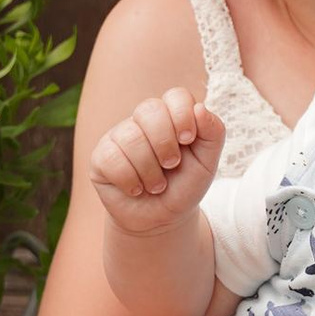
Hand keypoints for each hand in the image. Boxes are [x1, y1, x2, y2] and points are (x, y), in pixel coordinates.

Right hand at [89, 88, 223, 237]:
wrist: (162, 220)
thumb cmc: (184, 186)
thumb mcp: (207, 162)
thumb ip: (213, 133)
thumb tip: (200, 108)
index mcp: (171, 116)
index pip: (175, 96)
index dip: (182, 115)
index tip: (188, 140)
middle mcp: (143, 121)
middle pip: (149, 109)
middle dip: (165, 143)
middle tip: (172, 165)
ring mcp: (119, 136)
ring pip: (130, 137)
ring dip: (150, 170)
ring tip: (157, 185)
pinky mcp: (101, 156)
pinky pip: (112, 158)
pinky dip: (130, 180)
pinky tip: (136, 189)